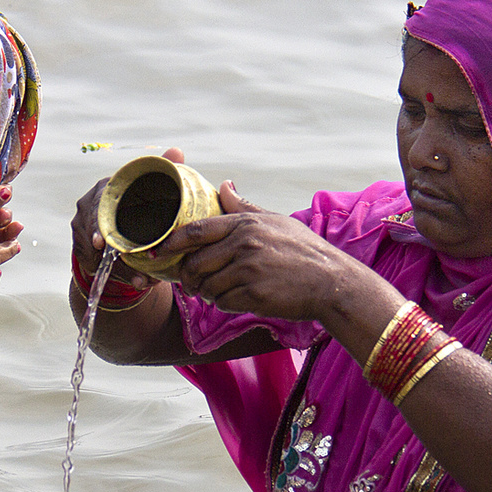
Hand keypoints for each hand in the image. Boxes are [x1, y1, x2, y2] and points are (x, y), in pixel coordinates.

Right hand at [69, 146, 188, 289]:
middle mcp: (87, 208)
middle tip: (130, 271)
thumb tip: (177, 151)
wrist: (121, 226)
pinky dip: (119, 276)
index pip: (96, 207)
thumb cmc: (137, 203)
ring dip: (121, 271)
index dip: (97, 226)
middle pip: (94, 235)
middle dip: (112, 257)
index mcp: (102, 190)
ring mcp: (82, 231)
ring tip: (142, 280)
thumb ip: (162, 169)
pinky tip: (136, 282)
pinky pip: (98, 267)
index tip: (102, 243)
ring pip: (97, 255)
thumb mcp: (148, 188)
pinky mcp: (84, 251)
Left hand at [160, 180, 343, 321]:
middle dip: (188, 276)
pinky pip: (223, 302)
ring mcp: (248, 269)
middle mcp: (244, 244)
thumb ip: (244, 208)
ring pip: (207, 285)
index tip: (159, 250)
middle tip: (191, 283)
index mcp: (245, 224)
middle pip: (195, 262)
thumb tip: (223, 187)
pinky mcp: (253, 294)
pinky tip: (238, 300)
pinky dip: (225, 304)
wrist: (331, 281)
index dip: (172, 242)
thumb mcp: (275, 221)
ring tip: (219, 292)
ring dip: (208, 293)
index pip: (196, 230)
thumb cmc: (303, 251)